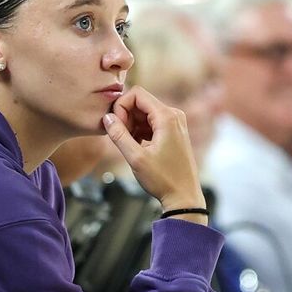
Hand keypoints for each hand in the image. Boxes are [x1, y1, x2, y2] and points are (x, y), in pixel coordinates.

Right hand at [102, 87, 205, 218]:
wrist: (184, 197)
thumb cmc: (163, 179)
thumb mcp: (136, 158)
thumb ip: (119, 135)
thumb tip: (107, 118)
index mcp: (167, 117)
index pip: (136, 94)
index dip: (121, 107)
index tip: (117, 127)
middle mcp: (174, 115)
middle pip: (140, 102)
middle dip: (126, 116)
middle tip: (120, 137)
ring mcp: (175, 123)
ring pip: (145, 113)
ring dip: (132, 125)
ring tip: (128, 145)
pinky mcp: (173, 132)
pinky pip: (151, 123)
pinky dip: (140, 131)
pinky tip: (136, 147)